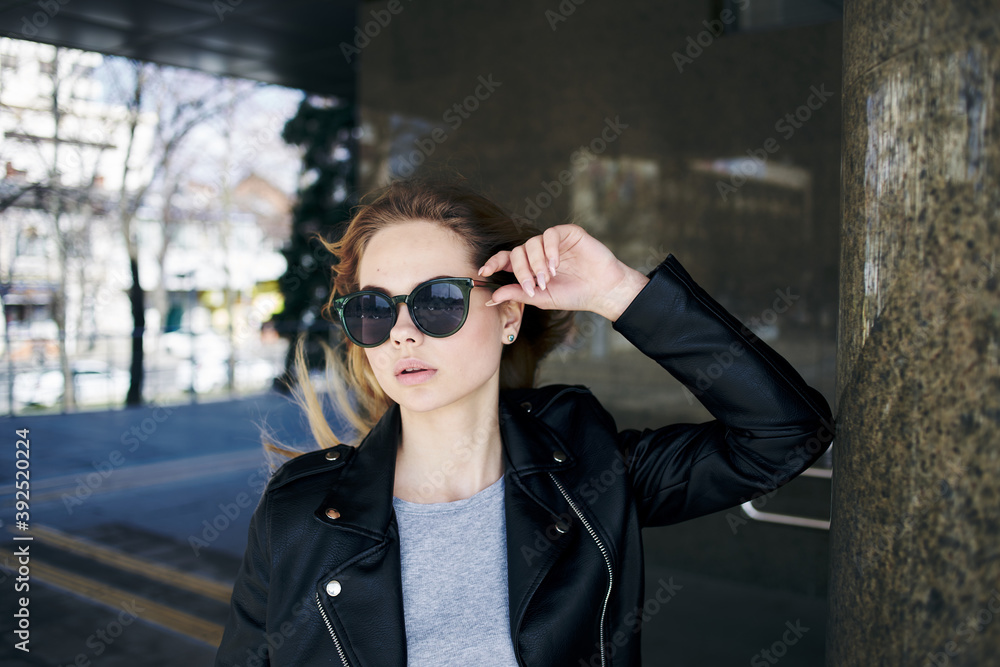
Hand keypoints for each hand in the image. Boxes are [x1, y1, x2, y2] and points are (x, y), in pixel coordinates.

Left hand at [478, 224, 650, 320]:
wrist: (602, 291)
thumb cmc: (573, 295)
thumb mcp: (541, 298)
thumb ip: (518, 294)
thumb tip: (491, 298)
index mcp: (529, 266)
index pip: (506, 259)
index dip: (493, 262)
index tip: (484, 271)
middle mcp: (538, 251)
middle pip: (517, 252)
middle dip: (522, 271)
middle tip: (534, 286)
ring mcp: (552, 241)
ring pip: (531, 243)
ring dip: (536, 263)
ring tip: (548, 278)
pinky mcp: (567, 233)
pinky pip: (550, 234)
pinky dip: (549, 250)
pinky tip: (555, 264)